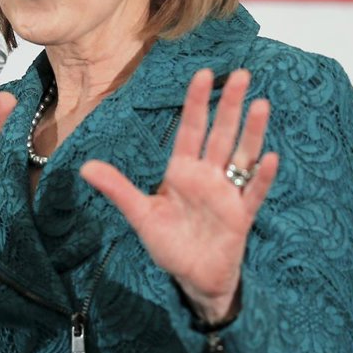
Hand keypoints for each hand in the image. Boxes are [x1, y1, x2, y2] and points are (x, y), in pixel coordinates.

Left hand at [80, 69, 277, 322]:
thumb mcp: (140, 215)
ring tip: (260, 105)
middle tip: (242, 74)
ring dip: (251, 132)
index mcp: (182, 171)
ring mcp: (227, 194)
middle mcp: (208, 176)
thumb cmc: (169, 244)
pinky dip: (260, 177)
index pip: (191, 130)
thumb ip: (117, 189)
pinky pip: (253, 193)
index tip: (204, 74)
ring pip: (241, 156)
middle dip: (230, 105)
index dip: (197, 103)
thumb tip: (85, 167)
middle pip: (221, 134)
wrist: (193, 278)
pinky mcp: (240, 217)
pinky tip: (268, 158)